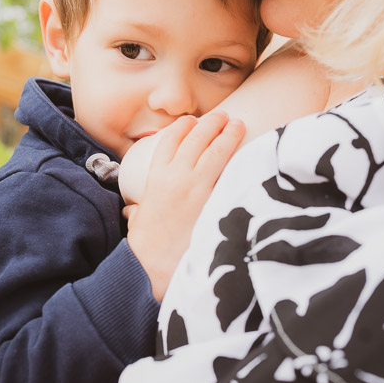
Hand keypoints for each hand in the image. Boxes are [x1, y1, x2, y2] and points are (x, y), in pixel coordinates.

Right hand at [126, 111, 244, 300]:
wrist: (154, 267)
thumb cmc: (145, 247)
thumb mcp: (138, 220)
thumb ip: (140, 209)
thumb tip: (135, 211)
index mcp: (155, 177)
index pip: (170, 139)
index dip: (183, 126)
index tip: (192, 120)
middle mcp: (176, 176)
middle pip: (196, 138)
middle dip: (211, 123)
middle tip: (223, 116)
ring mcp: (197, 187)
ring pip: (215, 149)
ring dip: (228, 133)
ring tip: (237, 124)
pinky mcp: (214, 200)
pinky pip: (229, 173)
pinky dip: (239, 160)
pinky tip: (248, 153)